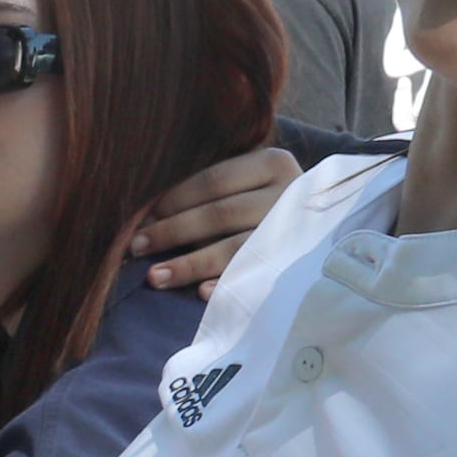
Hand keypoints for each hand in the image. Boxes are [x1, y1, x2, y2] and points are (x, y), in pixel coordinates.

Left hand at [125, 142, 300, 292]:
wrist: (321, 225)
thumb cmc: (264, 200)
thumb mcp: (246, 182)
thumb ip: (209, 190)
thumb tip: (147, 217)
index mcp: (273, 163)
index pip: (213, 181)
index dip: (173, 200)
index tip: (142, 217)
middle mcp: (288, 194)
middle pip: (220, 214)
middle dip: (173, 232)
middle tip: (135, 247)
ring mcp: (294, 231)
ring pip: (234, 249)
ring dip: (190, 264)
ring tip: (153, 277)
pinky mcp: (295, 263)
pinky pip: (254, 276)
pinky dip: (226, 284)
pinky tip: (200, 293)